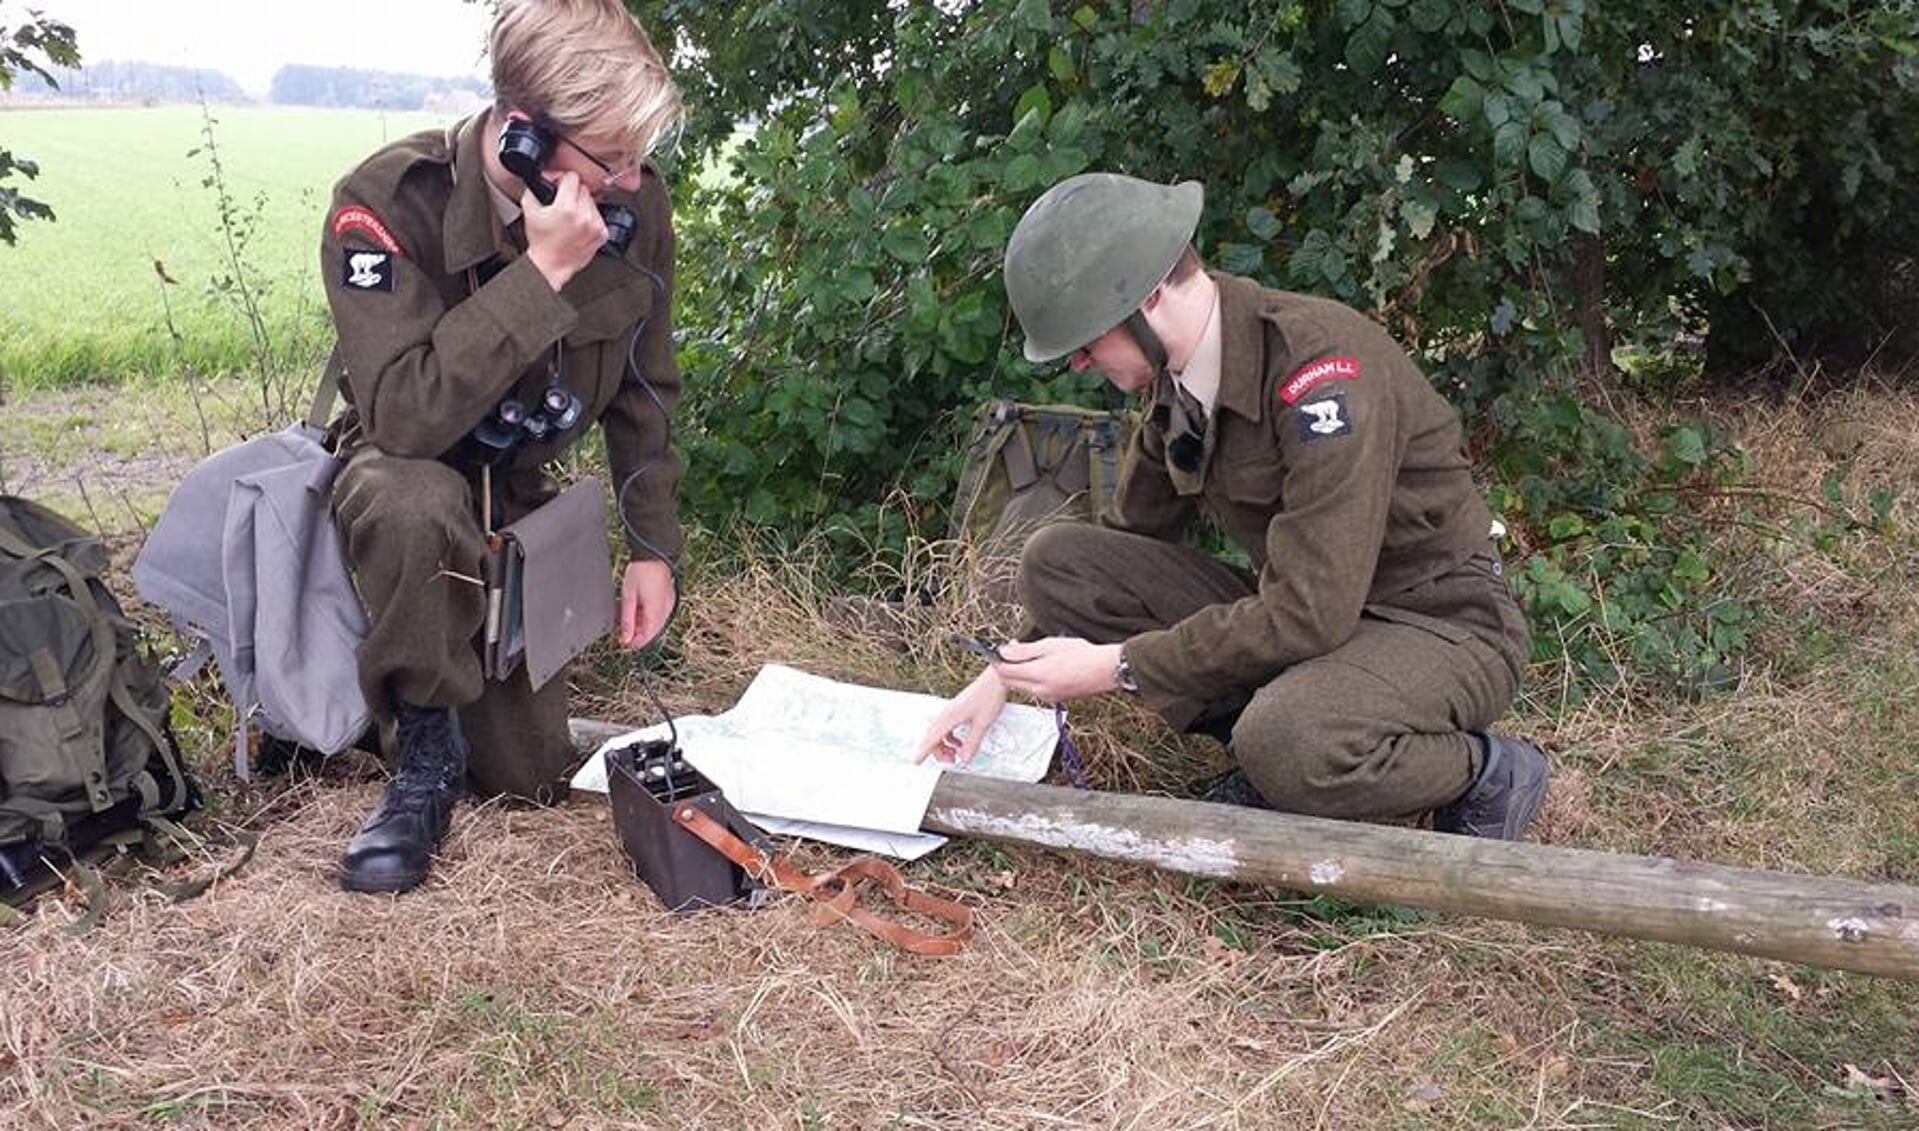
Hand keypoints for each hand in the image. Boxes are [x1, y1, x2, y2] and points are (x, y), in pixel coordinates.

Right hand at [523, 170, 604, 289]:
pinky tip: (578, 226)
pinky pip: (598, 216)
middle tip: (563, 203)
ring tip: (570, 217)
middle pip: (584, 189)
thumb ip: (535, 188)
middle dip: (572, 192)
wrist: (550, 265)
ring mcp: (595, 226)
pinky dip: (590, 218)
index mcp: (566, 208)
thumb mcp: (529, 210)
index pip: (572, 177)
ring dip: (582, 205)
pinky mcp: (602, 234)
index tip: (559, 184)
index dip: (562, 179)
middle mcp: (584, 216)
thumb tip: (545, 176)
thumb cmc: (540, 241)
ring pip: (592, 201)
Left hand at [619, 558, 676, 648]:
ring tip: (627, 612)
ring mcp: (669, 606)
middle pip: (651, 632)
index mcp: (656, 612)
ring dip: (640, 623)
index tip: (622, 640)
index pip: (646, 638)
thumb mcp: (628, 597)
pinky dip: (646, 615)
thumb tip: (625, 639)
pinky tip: (637, 606)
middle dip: (636, 632)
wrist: (654, 555)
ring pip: (654, 624)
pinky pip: (658, 615)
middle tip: (621, 624)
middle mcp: (666, 612)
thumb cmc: (641, 572)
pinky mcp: (668, 600)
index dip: (633, 642)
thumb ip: (627, 620)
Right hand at [912, 667, 1008, 765]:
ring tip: (955, 754)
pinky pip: (946, 727)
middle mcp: (946, 714)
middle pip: (932, 737)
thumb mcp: (982, 724)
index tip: (916, 762)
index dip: (923, 752)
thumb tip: (964, 759)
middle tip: (950, 761)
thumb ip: (972, 743)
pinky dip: (950, 738)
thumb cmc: (989, 697)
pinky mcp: (956, 710)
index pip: (932, 739)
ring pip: (939, 732)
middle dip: (938, 751)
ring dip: (944, 745)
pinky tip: (959, 742)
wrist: (995, 679)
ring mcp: (950, 711)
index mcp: (949, 717)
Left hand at [990, 637, 1122, 702]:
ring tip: (1032, 655)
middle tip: (1015, 649)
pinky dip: (1032, 679)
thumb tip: (1003, 652)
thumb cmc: (1081, 654)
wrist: (1105, 670)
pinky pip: (1035, 690)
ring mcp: (1047, 697)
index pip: (1004, 672)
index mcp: (1037, 675)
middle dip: (1007, 667)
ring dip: (1020, 673)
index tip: (999, 650)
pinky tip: (1043, 666)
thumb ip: (1024, 651)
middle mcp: (1039, 690)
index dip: (997, 660)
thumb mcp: (1050, 645)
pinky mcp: (1055, 699)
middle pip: (1010, 682)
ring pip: (1022, 686)